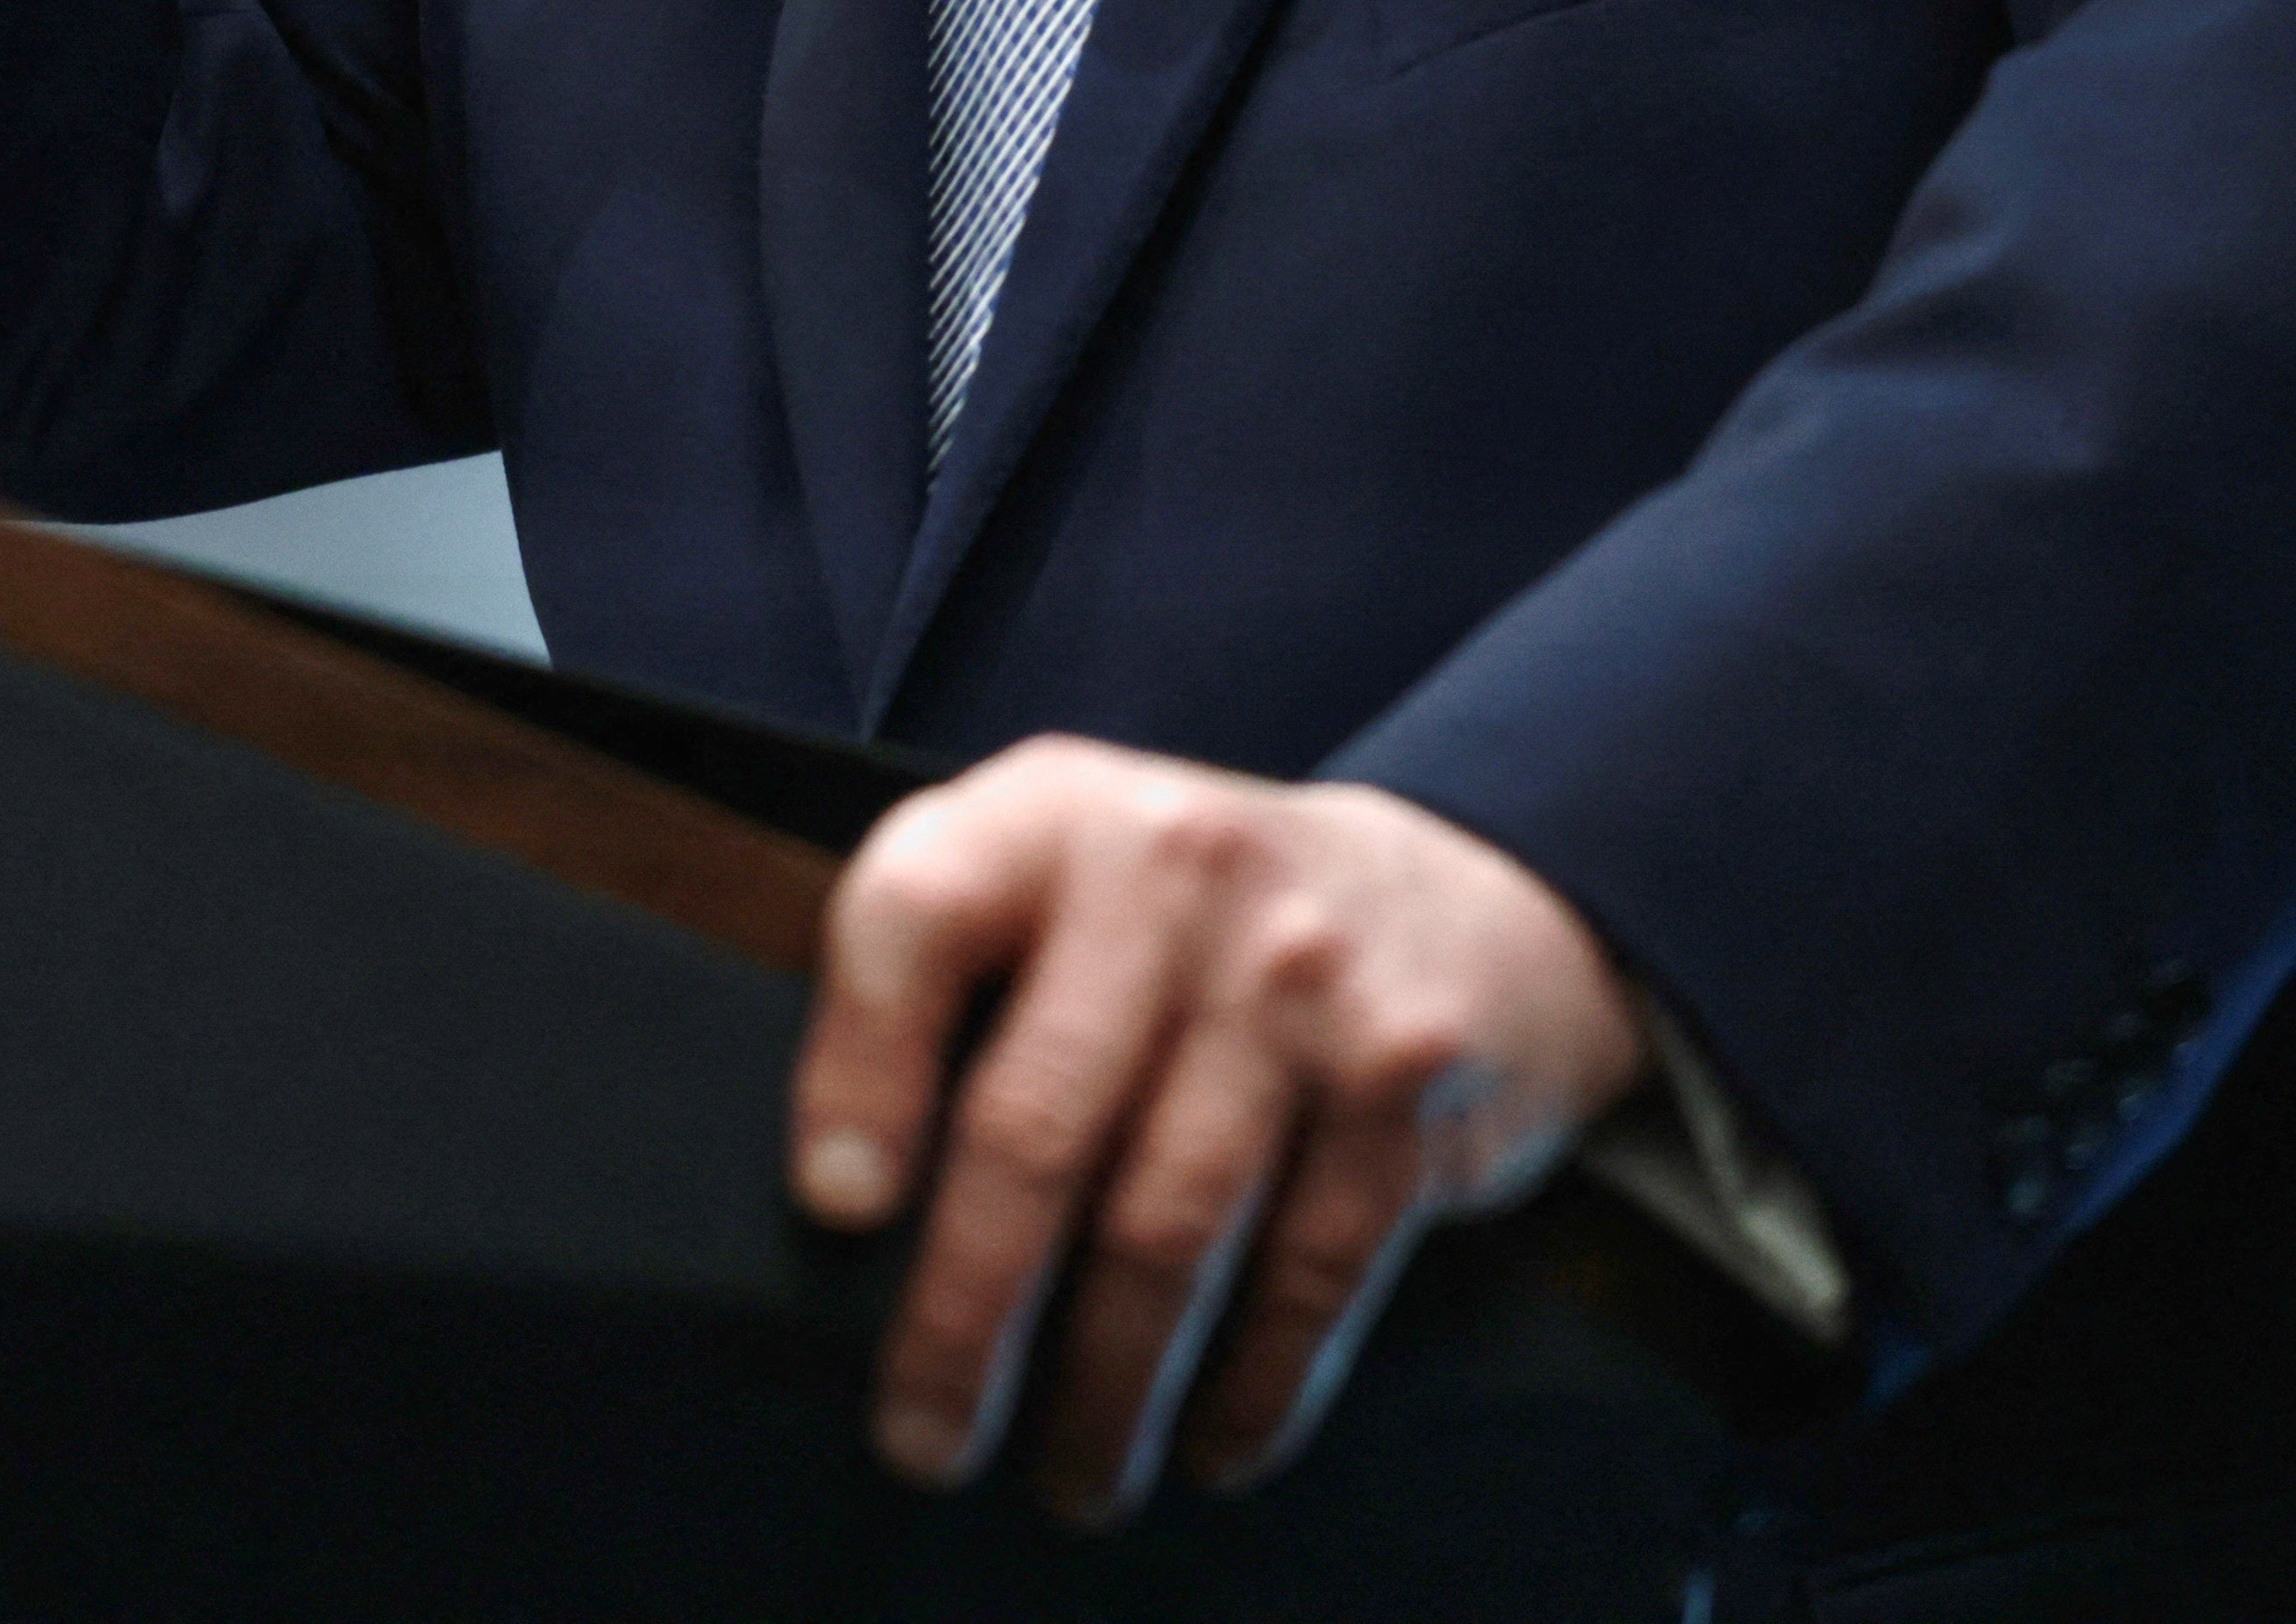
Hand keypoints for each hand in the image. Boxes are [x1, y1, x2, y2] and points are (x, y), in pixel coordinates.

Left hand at [788, 737, 1638, 1523]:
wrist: (1460, 900)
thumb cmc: (1192, 930)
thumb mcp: (1064, 880)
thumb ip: (952, 980)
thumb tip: (842, 1220)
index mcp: (1050, 814)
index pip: (913, 912)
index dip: (857, 1069)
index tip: (835, 1213)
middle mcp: (1175, 870)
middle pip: (1033, 1121)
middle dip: (965, 1317)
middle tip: (925, 1443)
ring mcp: (1300, 975)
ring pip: (1167, 1227)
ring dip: (1106, 1388)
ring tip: (1071, 1481)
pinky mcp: (1404, 1075)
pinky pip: (1305, 1270)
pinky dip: (1252, 1384)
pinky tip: (1211, 1445)